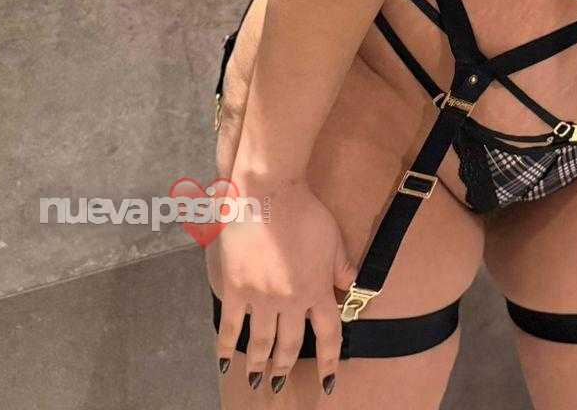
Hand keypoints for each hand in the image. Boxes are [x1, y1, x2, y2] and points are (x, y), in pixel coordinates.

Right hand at [213, 172, 355, 395]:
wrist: (269, 193)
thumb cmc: (305, 211)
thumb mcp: (333, 239)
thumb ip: (341, 267)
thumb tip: (351, 287)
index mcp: (316, 289)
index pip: (328, 334)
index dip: (330, 361)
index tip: (328, 382)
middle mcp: (290, 301)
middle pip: (291, 344)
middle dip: (286, 366)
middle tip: (278, 383)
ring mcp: (261, 297)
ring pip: (262, 341)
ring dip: (260, 365)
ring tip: (257, 380)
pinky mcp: (235, 288)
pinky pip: (230, 325)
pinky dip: (226, 347)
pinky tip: (225, 361)